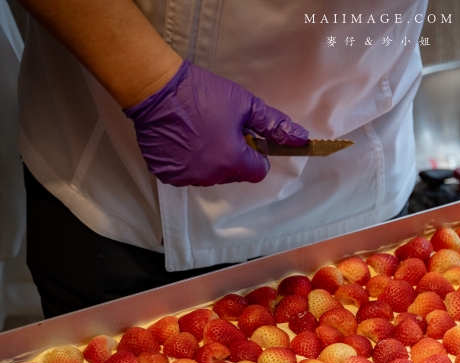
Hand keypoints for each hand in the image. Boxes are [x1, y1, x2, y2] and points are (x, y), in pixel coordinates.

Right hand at [123, 60, 307, 186]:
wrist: (157, 89)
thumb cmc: (203, 93)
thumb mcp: (244, 105)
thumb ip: (274, 125)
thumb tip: (302, 139)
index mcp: (232, 161)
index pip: (258, 171)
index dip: (255, 154)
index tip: (245, 136)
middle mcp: (210, 176)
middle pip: (233, 174)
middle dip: (232, 156)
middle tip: (220, 129)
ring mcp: (186, 177)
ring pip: (209, 175)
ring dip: (210, 160)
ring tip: (199, 131)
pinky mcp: (166, 174)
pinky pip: (186, 173)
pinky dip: (187, 161)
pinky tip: (182, 138)